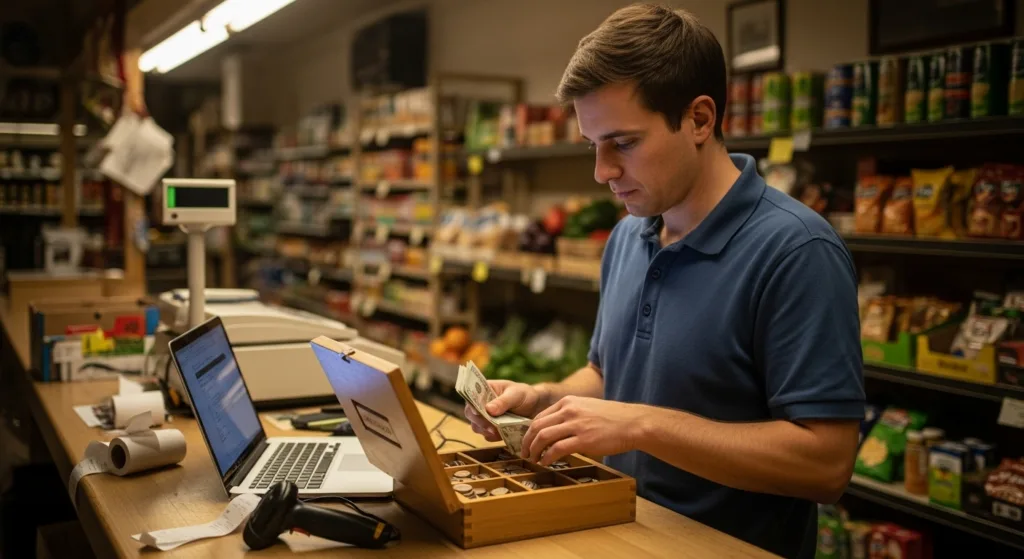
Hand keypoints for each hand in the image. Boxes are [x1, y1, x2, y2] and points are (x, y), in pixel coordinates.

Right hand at [464, 380, 549, 441]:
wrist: (535, 407)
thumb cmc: (523, 395)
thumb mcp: (515, 395)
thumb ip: (503, 402)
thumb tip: (488, 409)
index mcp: (484, 389)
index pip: (471, 396)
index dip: (471, 405)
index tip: (477, 413)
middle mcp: (481, 404)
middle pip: (471, 414)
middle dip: (479, 422)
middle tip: (491, 428)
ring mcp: (485, 417)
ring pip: (476, 426)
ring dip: (485, 431)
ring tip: (498, 432)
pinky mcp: (491, 428)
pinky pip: (486, 435)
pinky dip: (492, 437)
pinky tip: (501, 435)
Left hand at [520, 396, 646, 465]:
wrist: (632, 423)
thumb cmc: (611, 418)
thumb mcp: (587, 408)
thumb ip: (570, 415)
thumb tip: (554, 430)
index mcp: (568, 402)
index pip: (540, 416)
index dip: (530, 431)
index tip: (528, 441)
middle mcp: (569, 410)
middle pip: (537, 426)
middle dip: (527, 442)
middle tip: (525, 453)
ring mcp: (576, 424)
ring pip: (543, 437)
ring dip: (534, 450)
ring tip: (533, 459)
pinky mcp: (583, 439)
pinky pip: (557, 449)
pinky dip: (547, 457)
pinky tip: (546, 462)